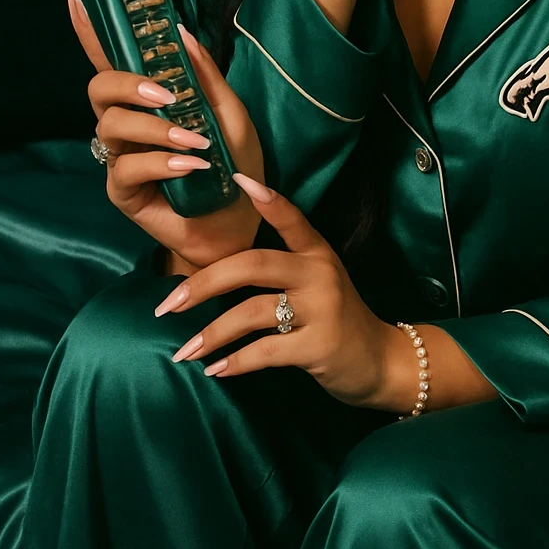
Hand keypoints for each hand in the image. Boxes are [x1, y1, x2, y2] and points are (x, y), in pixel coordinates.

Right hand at [69, 0, 265, 271]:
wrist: (243, 224)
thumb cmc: (236, 168)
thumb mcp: (231, 114)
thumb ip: (205, 76)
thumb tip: (181, 32)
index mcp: (150, 98)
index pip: (114, 59)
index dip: (91, 31)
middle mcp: (128, 124)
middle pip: (99, 88)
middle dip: (127, 84)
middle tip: (166, 95)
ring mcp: (121, 157)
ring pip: (111, 127)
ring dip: (154, 128)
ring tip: (193, 142)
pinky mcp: (123, 192)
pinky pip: (126, 168)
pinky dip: (159, 163)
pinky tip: (189, 168)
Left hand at [154, 170, 405, 411]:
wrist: (381, 360)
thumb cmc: (335, 318)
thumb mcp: (315, 282)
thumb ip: (278, 271)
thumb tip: (213, 274)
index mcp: (316, 252)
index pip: (291, 217)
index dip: (266, 198)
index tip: (237, 178)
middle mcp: (318, 273)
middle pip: (252, 264)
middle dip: (204, 283)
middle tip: (167, 304)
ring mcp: (321, 308)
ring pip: (252, 311)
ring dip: (212, 333)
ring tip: (184, 351)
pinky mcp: (319, 345)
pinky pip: (265, 351)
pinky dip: (235, 362)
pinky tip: (214, 370)